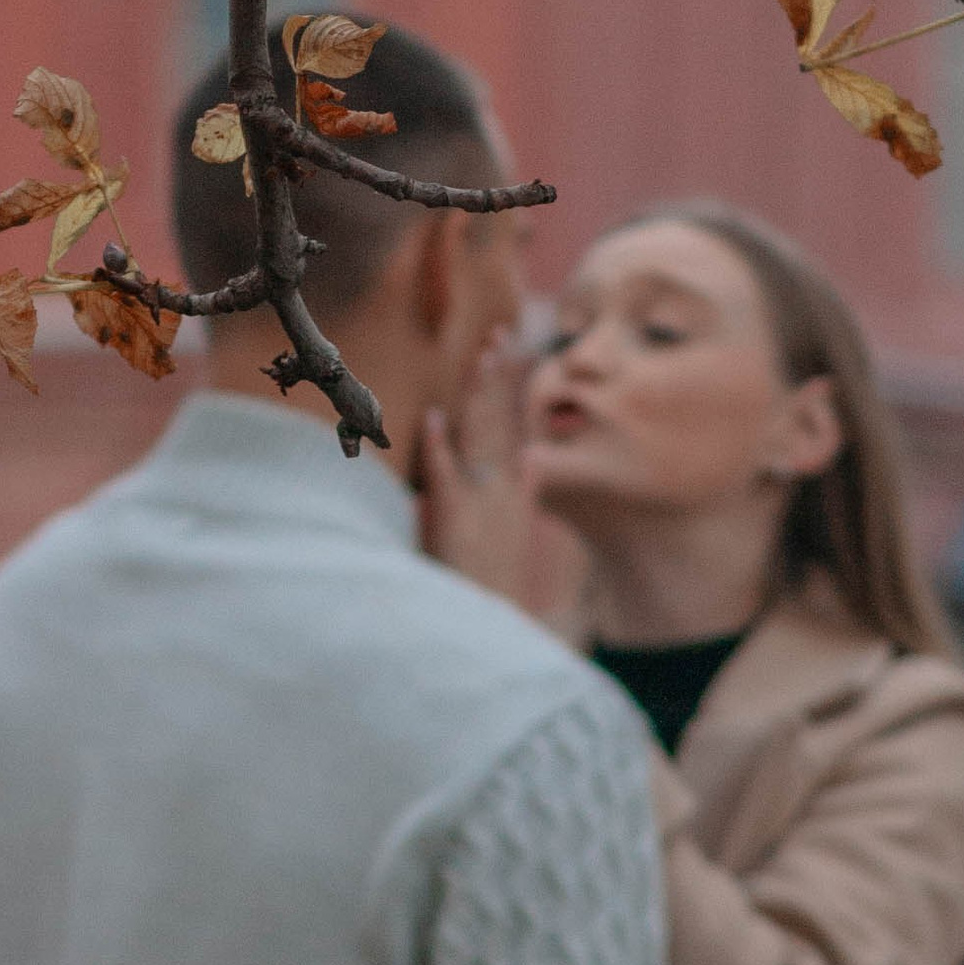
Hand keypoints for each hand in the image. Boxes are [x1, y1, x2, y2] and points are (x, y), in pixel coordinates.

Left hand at [422, 330, 587, 630]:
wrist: (492, 630)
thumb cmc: (488, 585)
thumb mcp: (509, 532)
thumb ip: (516, 491)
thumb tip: (528, 457)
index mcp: (514, 491)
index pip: (515, 426)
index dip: (510, 386)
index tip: (505, 350)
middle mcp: (503, 490)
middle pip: (500, 421)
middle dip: (496, 376)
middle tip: (496, 334)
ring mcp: (481, 503)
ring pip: (480, 438)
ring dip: (478, 396)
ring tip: (477, 358)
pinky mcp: (454, 522)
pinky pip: (445, 479)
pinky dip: (439, 449)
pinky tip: (435, 418)